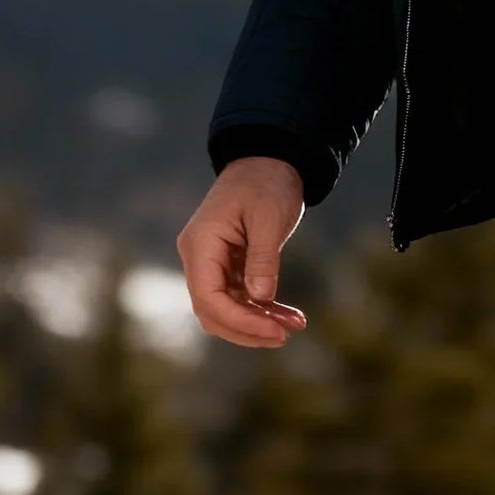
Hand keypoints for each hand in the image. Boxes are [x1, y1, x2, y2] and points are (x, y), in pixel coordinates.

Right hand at [177, 157, 310, 347]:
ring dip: (258, 321)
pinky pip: (239, 296)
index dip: (240, 321)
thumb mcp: (269, 217)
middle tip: (285, 335)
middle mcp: (199, 257)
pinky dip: (261, 308)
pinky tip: (287, 315)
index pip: (209, 298)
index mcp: (200, 244)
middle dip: (248, 328)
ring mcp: (211, 262)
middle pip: (213, 311)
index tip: (274, 331)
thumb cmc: (267, 181)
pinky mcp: (228, 265)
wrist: (268, 158)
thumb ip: (263, 259)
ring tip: (295, 325)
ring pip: (227, 307)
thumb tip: (259, 301)